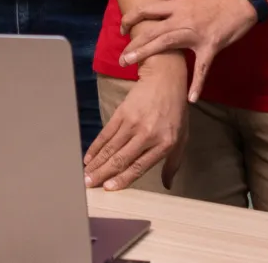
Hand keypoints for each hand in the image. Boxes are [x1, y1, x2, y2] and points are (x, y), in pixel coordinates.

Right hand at [84, 60, 187, 190]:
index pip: (139, 166)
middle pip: (120, 158)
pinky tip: (88, 157)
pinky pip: (105, 133)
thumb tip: (167, 185)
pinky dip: (96, 146)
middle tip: (87, 184)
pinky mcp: (121, 113)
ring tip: (85, 174)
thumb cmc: (176, 111)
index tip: (108, 188)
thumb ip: (173, 163)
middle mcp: (147, 135)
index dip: (122, 178)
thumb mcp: (182, 138)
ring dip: (96, 163)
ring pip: (110, 148)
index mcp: (164, 144)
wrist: (164, 80)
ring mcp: (132, 123)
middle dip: (102, 174)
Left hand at [119, 0, 257, 102]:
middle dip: (135, 44)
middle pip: (152, 30)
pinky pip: (202, 67)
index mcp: (176, 6)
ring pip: (167, 43)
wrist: (243, 0)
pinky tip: (191, 98)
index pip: (147, 10)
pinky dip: (197, 84)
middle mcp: (182, 18)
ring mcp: (196, 33)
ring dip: (148, 54)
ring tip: (133, 66)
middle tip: (121, 59)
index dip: (131, 18)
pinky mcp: (211, 46)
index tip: (122, 29)